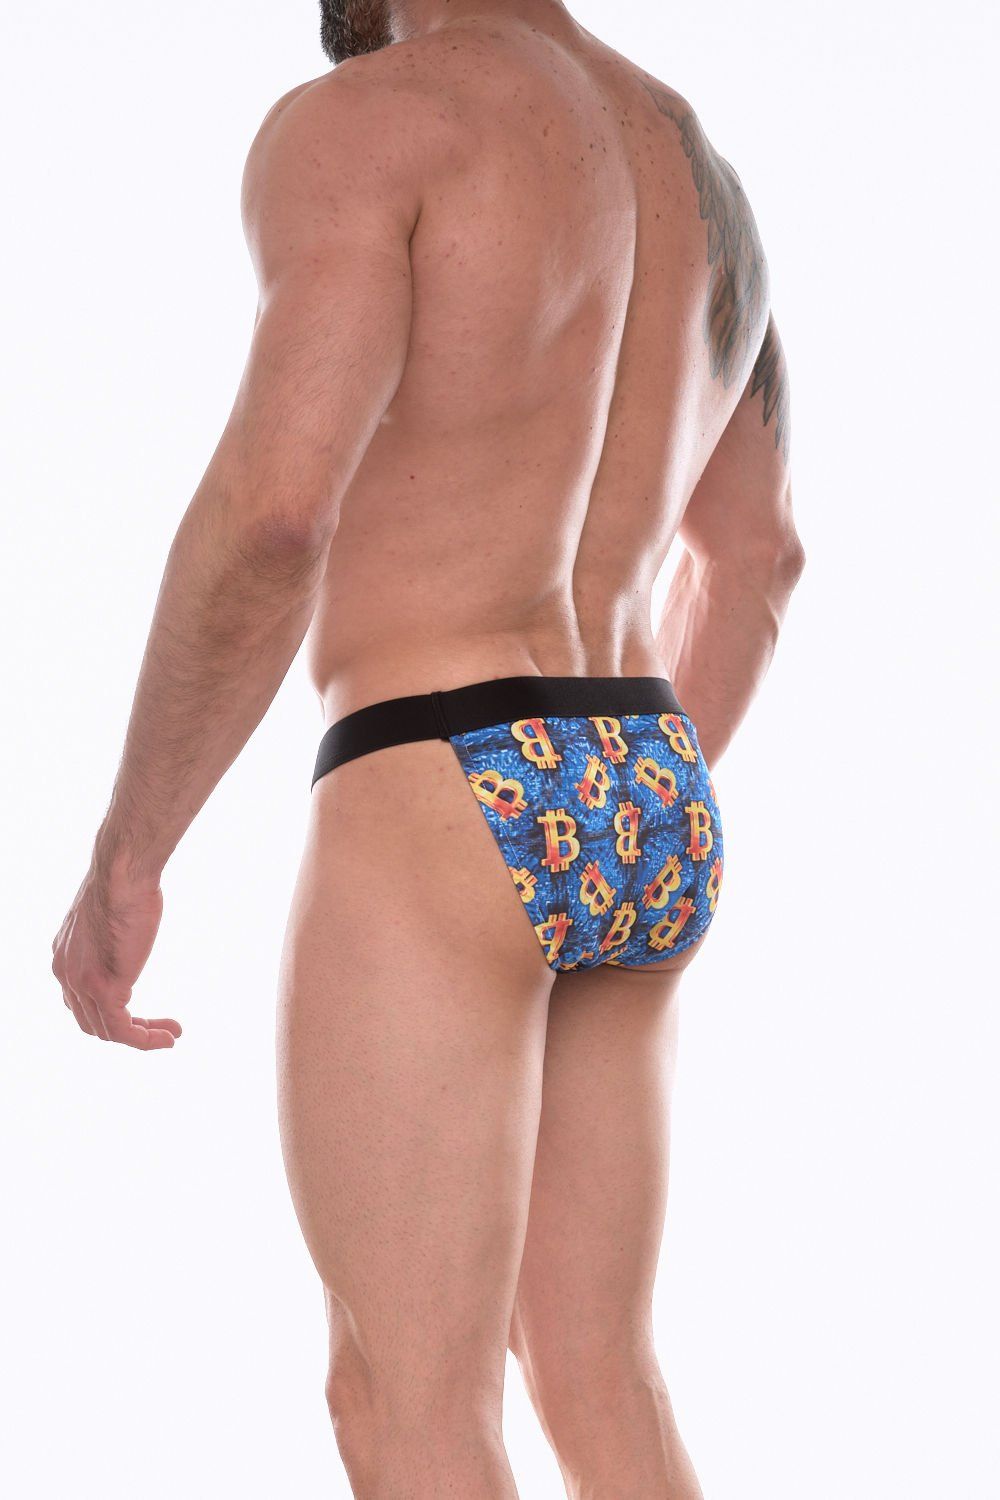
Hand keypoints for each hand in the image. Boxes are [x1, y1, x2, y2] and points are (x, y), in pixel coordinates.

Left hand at [52, 859, 180, 1049]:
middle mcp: (65, 973)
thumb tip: (126, 933)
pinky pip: (123, 1030)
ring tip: (171, 1035)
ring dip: (142, 1037)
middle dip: (127, 1028)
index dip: (111, 1010)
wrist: (123, 873)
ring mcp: (81, 983)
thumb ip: (110, 936)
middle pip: (91, 1020)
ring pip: (108, 1030)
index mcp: (65, 955)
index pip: (80, 999)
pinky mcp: (104, 989)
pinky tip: (168, 1037)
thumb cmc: (125, 882)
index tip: (141, 1011)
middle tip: (160, 1028)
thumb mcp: (110, 916)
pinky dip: (146, 1040)